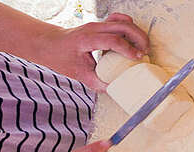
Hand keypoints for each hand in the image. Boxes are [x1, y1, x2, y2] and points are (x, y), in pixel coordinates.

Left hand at [31, 13, 148, 91]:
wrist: (48, 43)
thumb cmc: (60, 56)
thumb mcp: (78, 74)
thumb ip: (97, 82)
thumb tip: (115, 89)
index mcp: (86, 39)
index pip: (113, 40)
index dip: (128, 49)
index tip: (138, 58)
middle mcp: (93, 28)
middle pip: (123, 26)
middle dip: (139, 38)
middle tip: (145, 53)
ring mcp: (97, 24)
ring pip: (123, 21)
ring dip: (136, 32)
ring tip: (142, 47)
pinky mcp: (100, 24)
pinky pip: (118, 19)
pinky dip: (129, 26)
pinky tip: (133, 38)